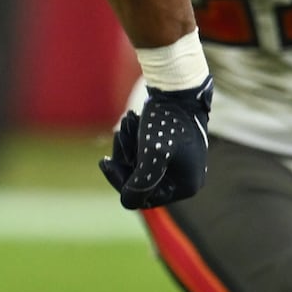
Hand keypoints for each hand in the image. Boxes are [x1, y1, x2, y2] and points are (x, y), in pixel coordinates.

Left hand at [99, 76, 211, 209]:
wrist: (177, 88)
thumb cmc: (166, 121)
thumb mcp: (152, 153)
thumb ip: (141, 181)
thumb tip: (128, 203)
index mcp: (185, 185)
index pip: (145, 197)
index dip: (121, 182)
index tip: (105, 162)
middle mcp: (184, 178)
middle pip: (140, 181)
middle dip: (125, 158)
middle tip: (119, 134)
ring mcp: (177, 164)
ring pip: (139, 165)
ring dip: (128, 145)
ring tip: (129, 121)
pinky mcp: (170, 149)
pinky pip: (144, 153)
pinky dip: (134, 139)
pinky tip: (132, 120)